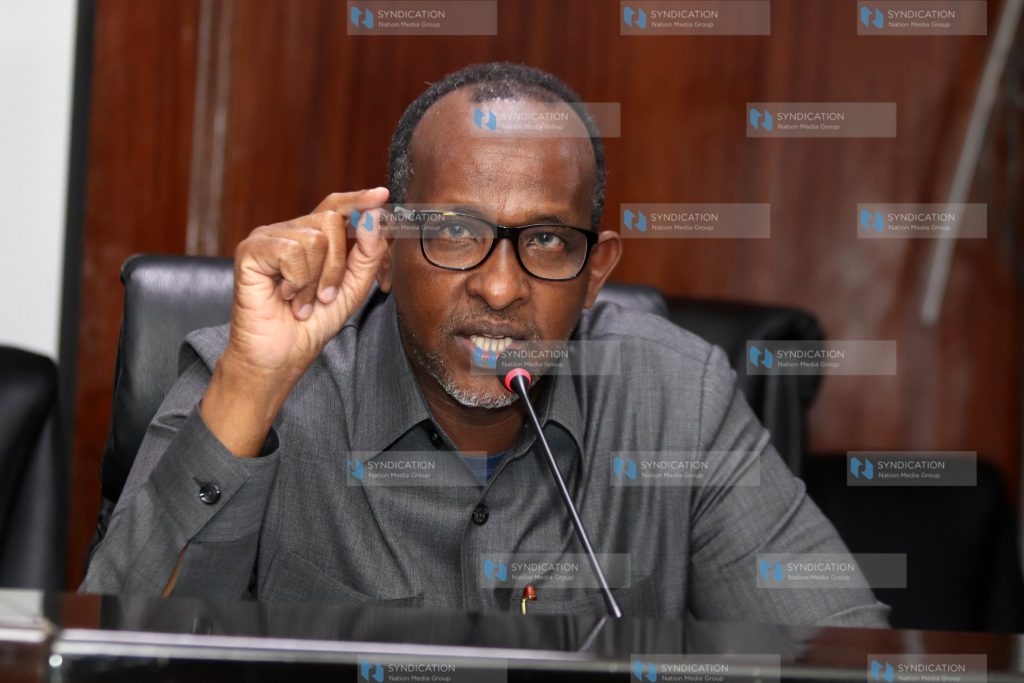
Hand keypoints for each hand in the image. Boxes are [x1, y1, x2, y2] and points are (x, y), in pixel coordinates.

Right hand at [201, 187, 389, 455]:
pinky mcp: (250, 249)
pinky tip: (284, 296)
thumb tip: (374, 218)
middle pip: (332, 222)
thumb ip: (368, 255)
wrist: (280, 356)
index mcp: (312, 237)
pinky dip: (296, 281)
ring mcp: (268, 237)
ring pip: (315, 239)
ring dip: (315, 281)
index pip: (337, 207)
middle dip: (337, 267)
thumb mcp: (353, 288)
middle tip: (323, 296)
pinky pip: (292, 251)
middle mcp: (289, 231)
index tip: (381, 195)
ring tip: (301, 301)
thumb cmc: (311, 324)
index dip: (359, 200)